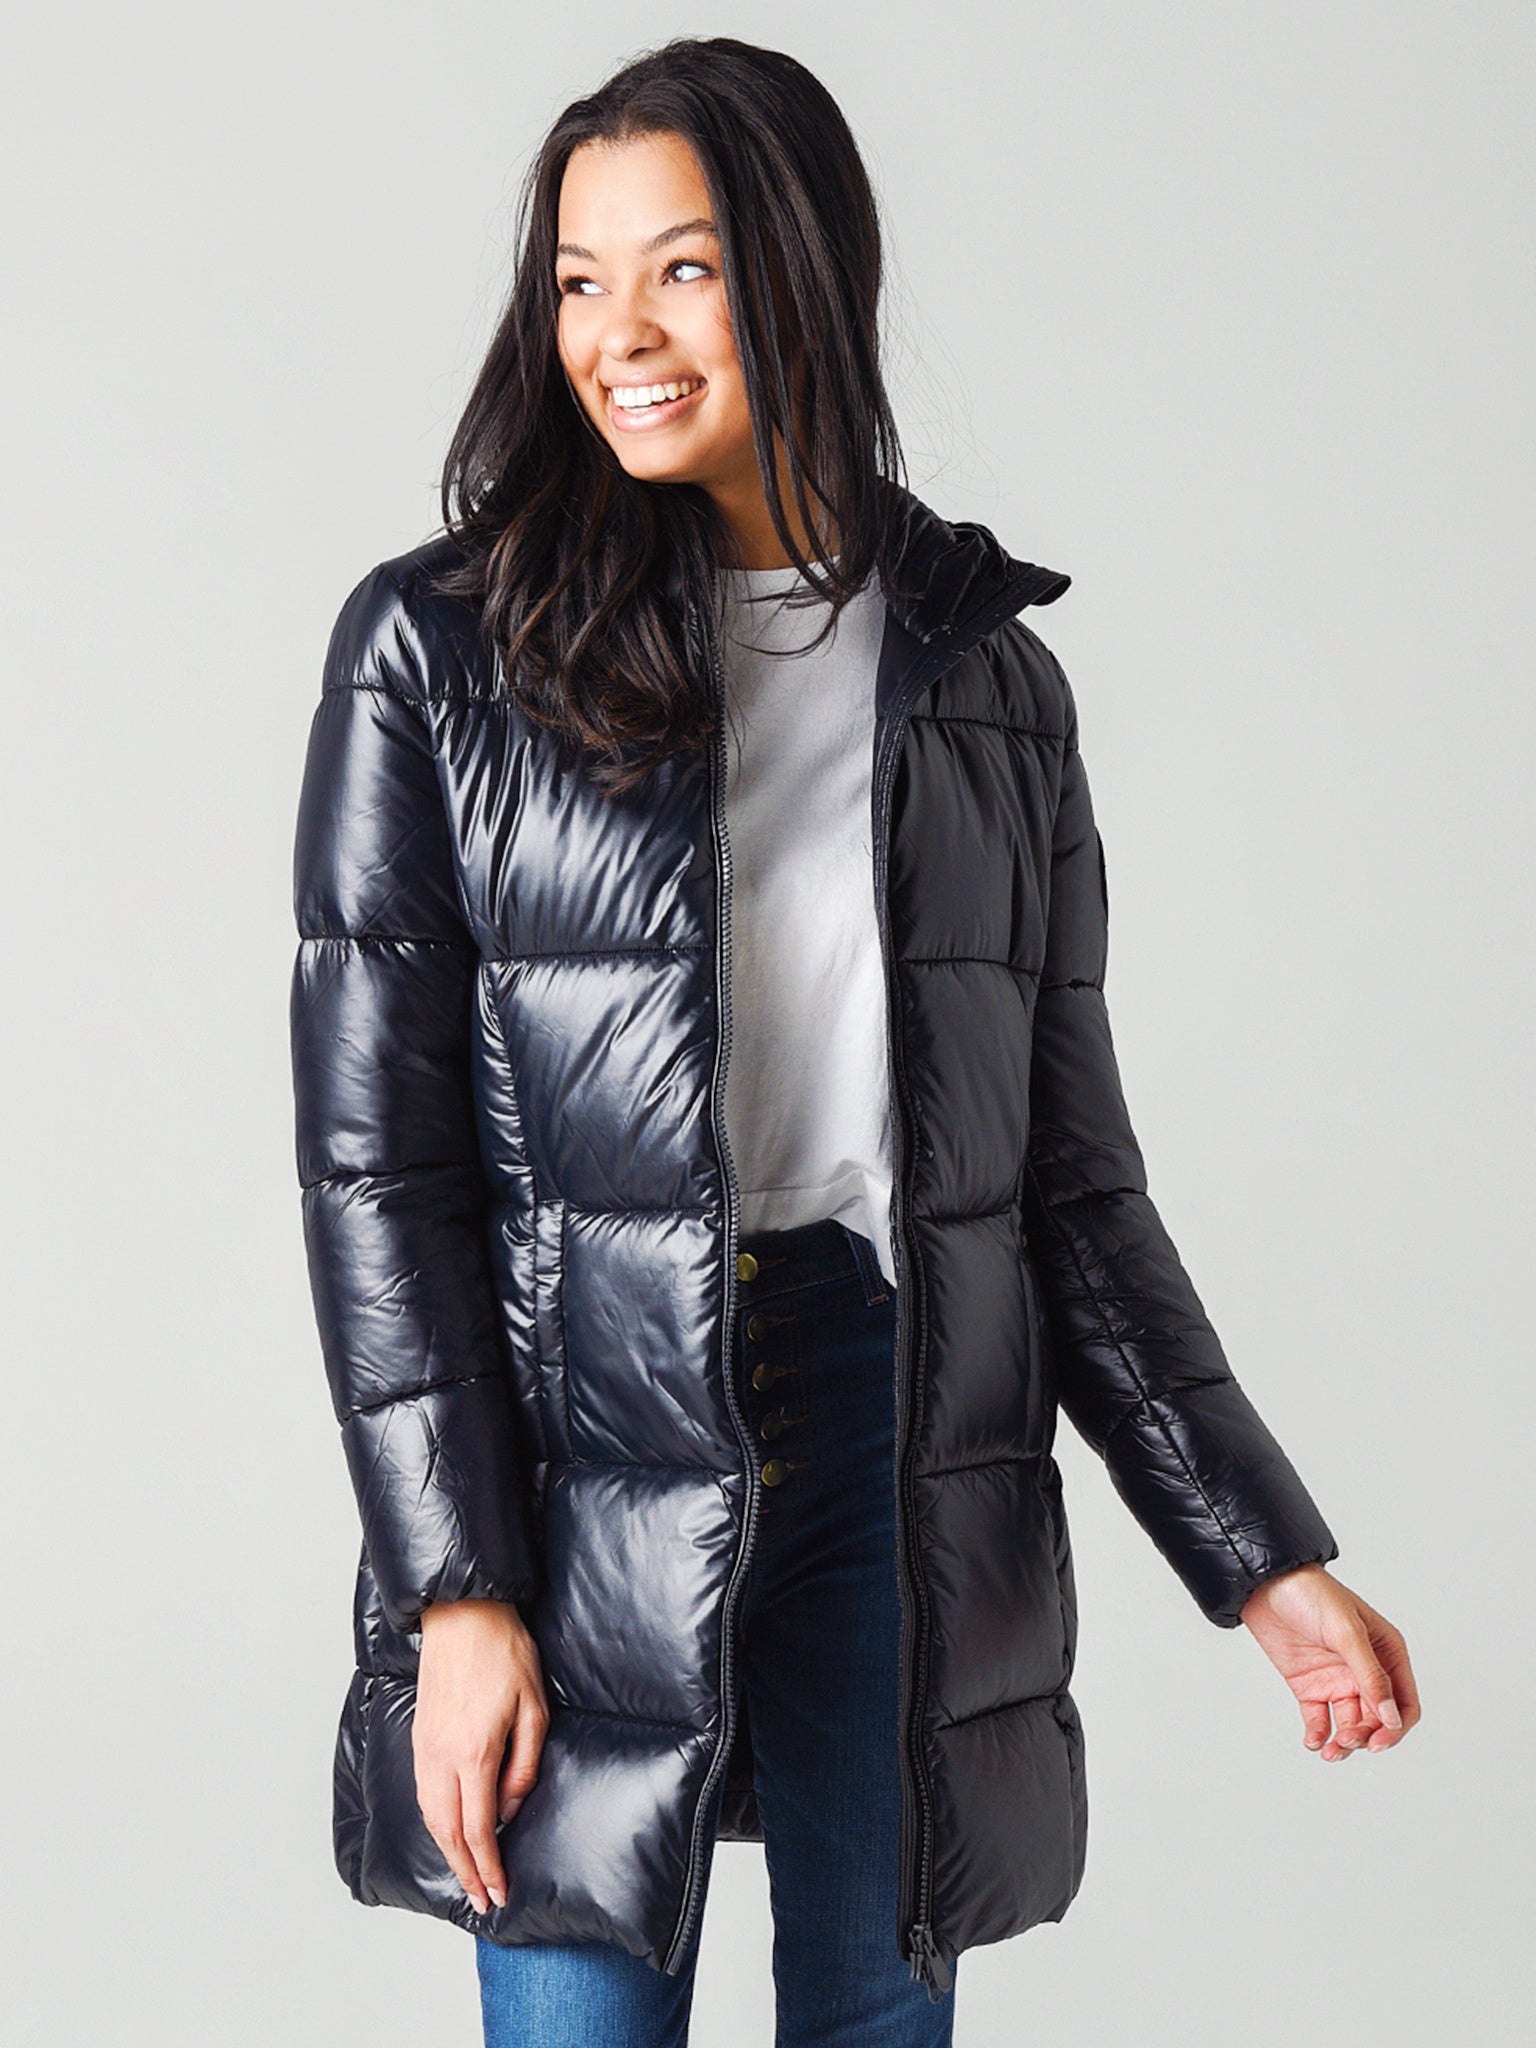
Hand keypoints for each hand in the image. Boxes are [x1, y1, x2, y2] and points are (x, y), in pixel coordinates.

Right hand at [414, 1597, 548, 1913]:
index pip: (477, 1828)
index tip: (499, 1892)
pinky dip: (434, 1823)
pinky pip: (422, 1794)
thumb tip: (509, 1807)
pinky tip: (447, 1831)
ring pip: (430, 1817)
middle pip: (448, 1833)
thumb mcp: (534, 1707)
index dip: (489, 1866)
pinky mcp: (419, 1737)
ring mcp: (425, 1748)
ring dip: (447, 1852)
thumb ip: (524, 1764)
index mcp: (474, 1753)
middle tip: (482, 1899)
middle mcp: (442, 1758)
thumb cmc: (504, 1652)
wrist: (462, 1614)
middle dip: (465, 1872)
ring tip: (466, 1874)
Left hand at [1239, 1562, 1419, 1760]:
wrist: (1264, 1583)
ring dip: (1344, 1743)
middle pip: (1378, 1720)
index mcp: (1387, 1653)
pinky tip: (1313, 1741)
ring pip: (1351, 1725)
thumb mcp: (1346, 1632)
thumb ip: (1371, 1675)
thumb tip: (1392, 1718)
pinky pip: (1320, 1720)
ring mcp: (1337, 1679)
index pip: (1404, 1703)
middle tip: (1346, 1741)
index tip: (1377, 1742)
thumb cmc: (1312, 1594)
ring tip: (1329, 1749)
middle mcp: (1366, 1670)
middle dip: (1366, 1737)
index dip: (1395, 1728)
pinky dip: (1319, 1735)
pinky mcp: (1310, 1686)